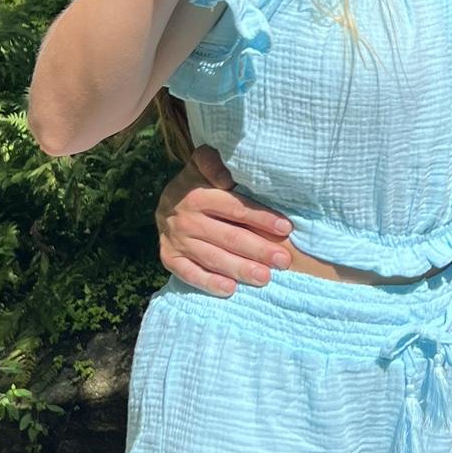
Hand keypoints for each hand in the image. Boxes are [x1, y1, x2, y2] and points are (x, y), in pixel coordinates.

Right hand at [156, 145, 292, 296]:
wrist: (167, 201)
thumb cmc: (198, 181)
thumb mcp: (202, 164)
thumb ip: (213, 163)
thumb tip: (226, 176)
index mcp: (198, 195)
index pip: (235, 209)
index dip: (261, 218)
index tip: (285, 228)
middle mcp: (186, 220)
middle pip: (228, 237)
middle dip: (258, 250)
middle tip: (283, 260)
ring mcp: (177, 241)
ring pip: (212, 258)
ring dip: (240, 269)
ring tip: (265, 278)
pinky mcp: (169, 258)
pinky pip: (190, 273)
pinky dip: (209, 283)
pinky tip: (230, 289)